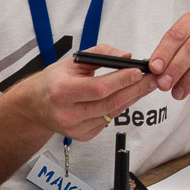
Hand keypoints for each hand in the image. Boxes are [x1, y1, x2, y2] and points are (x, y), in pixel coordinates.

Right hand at [17, 43, 157, 140]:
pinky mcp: (83, 136)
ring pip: (112, 113)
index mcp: (62, 91)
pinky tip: (125, 97)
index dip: (121, 80)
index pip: (99, 88)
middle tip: (152, 79)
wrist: (36, 105)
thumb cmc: (55, 80)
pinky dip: (119, 107)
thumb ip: (100, 53)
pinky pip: (108, 121)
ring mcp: (75, 128)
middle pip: (110, 103)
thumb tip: (126, 56)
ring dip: (132, 98)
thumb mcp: (73, 60)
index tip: (138, 71)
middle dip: (135, 90)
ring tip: (145, 86)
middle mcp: (67, 113)